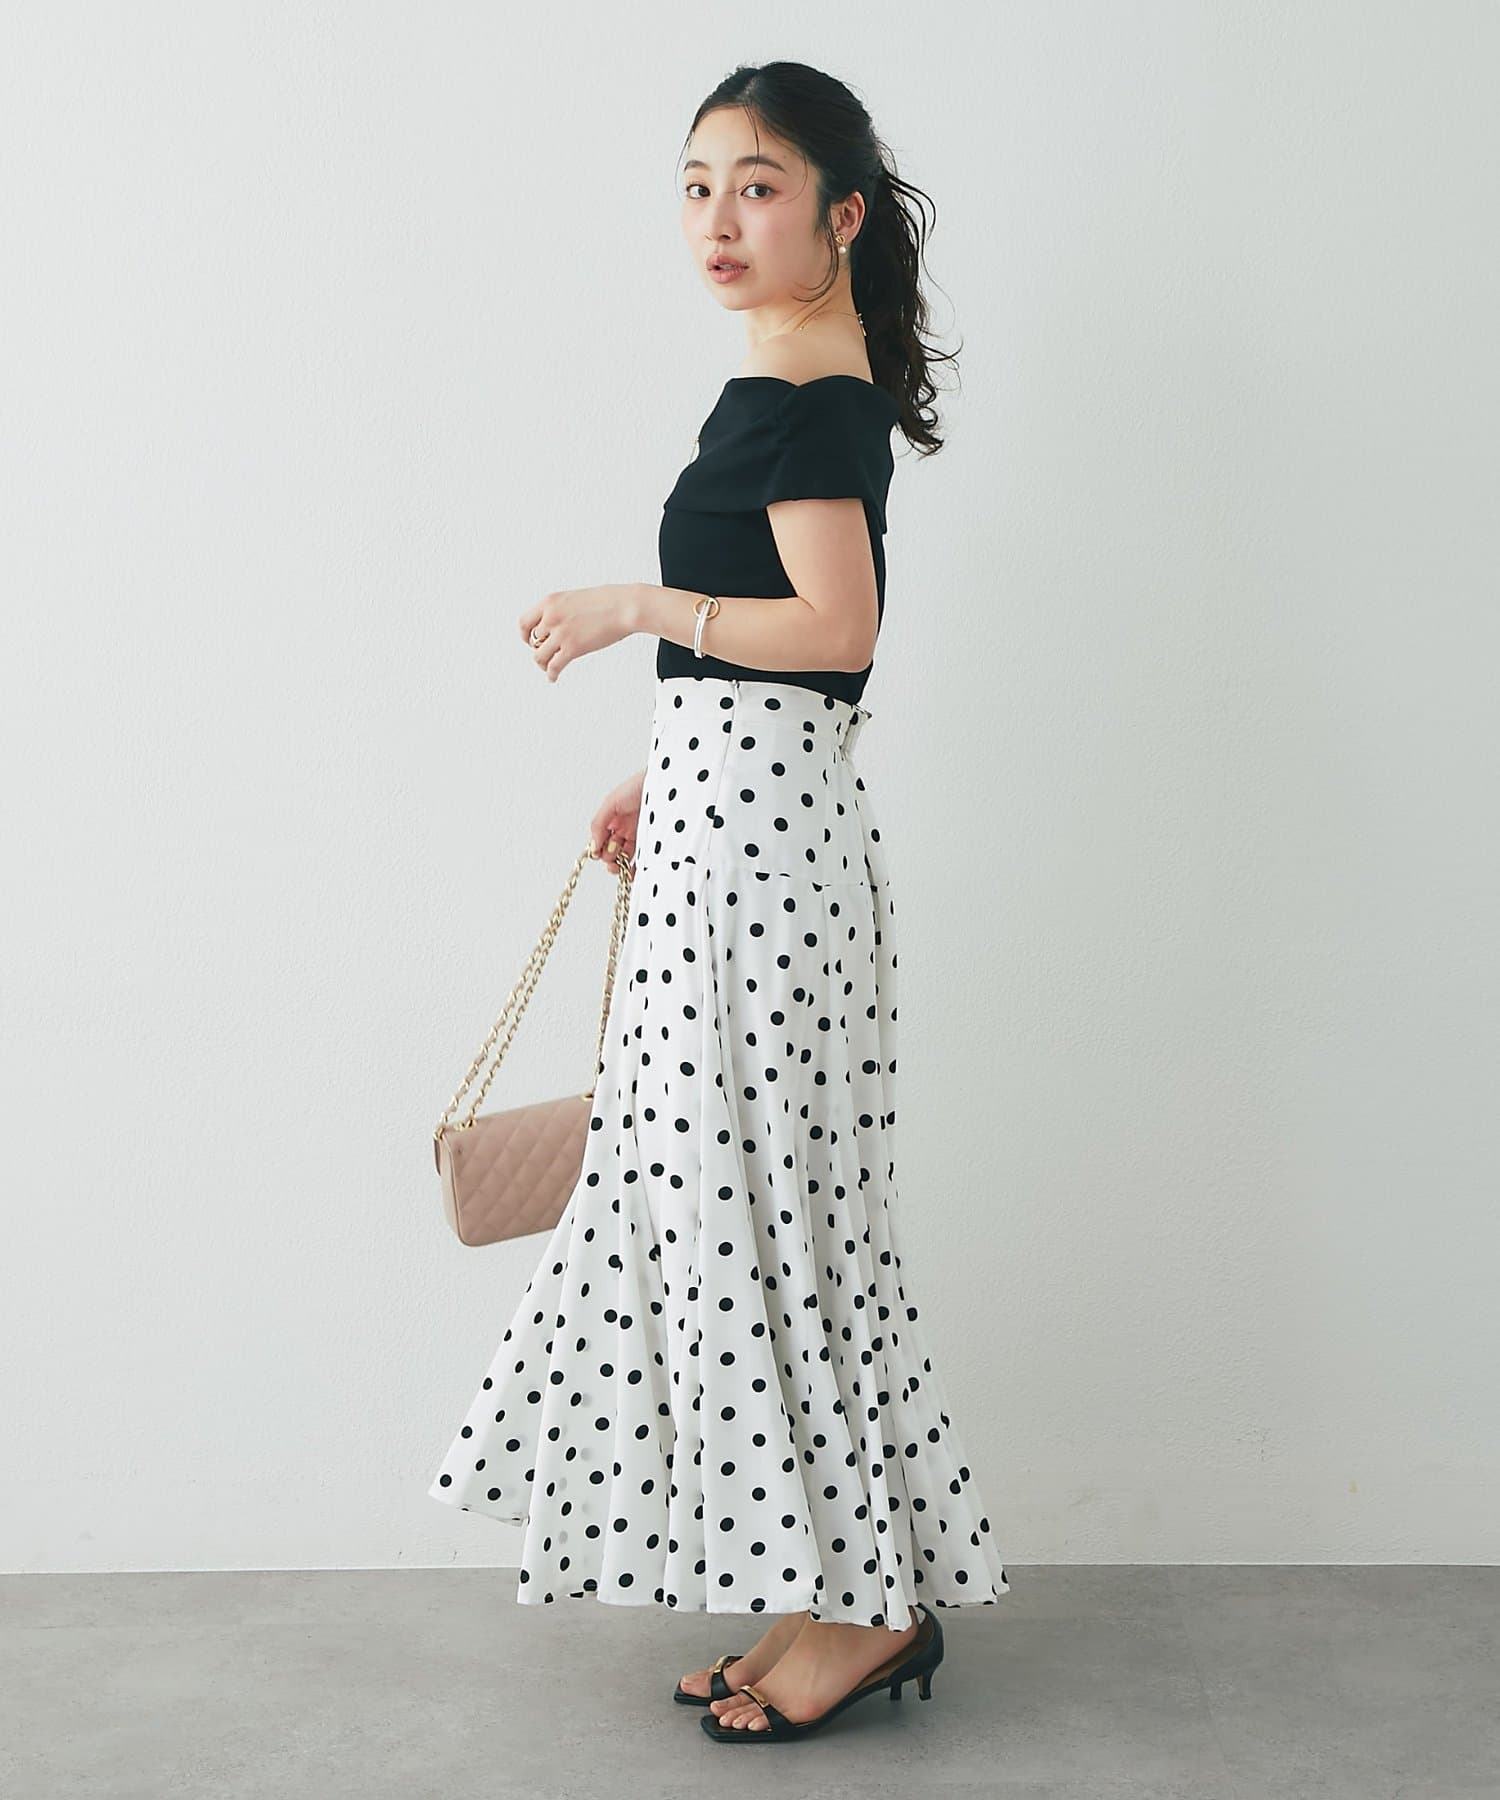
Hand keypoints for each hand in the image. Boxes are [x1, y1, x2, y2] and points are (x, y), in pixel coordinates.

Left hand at [519, 585, 637, 680]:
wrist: (625, 606)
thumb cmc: (608, 601)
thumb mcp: (576, 598)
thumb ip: (562, 611)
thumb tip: (557, 626)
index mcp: (550, 602)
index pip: (524, 622)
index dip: (525, 635)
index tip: (530, 642)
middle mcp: (551, 617)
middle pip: (532, 641)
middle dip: (538, 649)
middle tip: (544, 655)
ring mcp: (561, 633)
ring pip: (539, 656)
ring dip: (543, 664)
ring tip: (548, 668)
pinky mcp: (572, 648)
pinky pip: (554, 666)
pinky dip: (551, 675)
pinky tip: (553, 678)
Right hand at [590, 767, 646, 873]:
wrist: (665, 783)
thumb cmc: (638, 785)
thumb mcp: (611, 801)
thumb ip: (598, 823)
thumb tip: (593, 846)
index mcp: (612, 819)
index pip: (600, 841)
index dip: (598, 849)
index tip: (599, 854)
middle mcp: (623, 828)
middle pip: (611, 851)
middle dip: (609, 857)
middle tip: (613, 856)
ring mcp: (637, 835)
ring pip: (625, 857)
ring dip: (620, 865)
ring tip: (621, 866)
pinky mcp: (651, 841)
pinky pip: (641, 858)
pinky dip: (635, 868)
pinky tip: (632, 873)